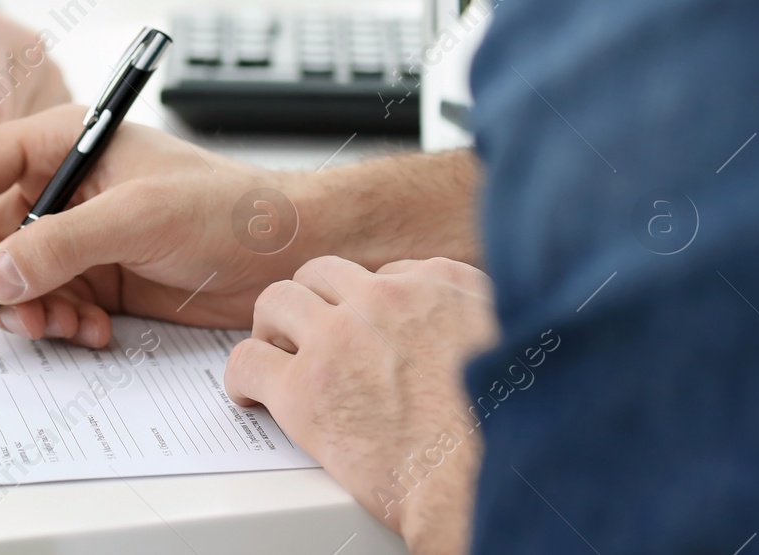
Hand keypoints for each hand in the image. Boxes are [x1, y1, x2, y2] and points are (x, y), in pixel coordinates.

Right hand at [0, 103, 315, 348]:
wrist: (288, 252)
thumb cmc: (230, 207)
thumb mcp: (140, 217)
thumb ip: (61, 244)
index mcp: (62, 142)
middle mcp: (60, 185)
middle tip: (25, 316)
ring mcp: (76, 233)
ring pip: (12, 276)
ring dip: (29, 310)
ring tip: (67, 328)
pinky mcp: (96, 276)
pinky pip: (48, 304)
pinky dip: (60, 325)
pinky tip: (96, 333)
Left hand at [225, 256, 497, 554]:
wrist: (484, 485)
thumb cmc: (505, 433)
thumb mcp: (515, 344)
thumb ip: (478, 317)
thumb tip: (456, 322)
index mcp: (439, 284)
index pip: (383, 273)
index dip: (367, 304)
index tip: (363, 327)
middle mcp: (384, 299)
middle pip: (321, 275)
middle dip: (311, 302)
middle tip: (306, 333)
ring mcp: (340, 338)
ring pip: (277, 302)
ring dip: (272, 328)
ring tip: (276, 355)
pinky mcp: (305, 389)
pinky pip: (249, 361)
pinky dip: (243, 377)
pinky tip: (252, 394)